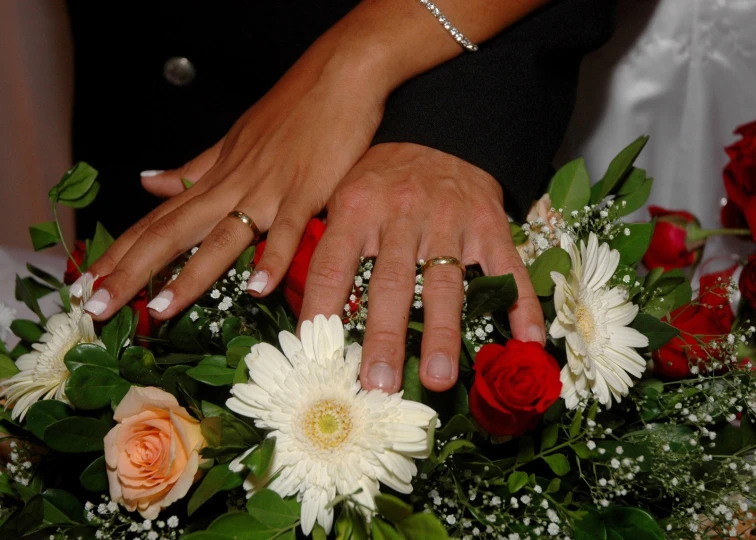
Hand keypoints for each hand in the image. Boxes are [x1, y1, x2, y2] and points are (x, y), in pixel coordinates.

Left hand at [75, 40, 386, 319]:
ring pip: (221, 238)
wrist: (336, 77)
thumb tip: (149, 182)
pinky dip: (273, 259)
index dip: (122, 253)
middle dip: (132, 271)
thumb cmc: (290, 110)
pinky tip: (257, 290)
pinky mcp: (304, 192)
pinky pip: (287, 231)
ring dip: (190, 276)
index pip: (157, 221)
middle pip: (172, 233)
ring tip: (160, 311)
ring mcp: (267, 190)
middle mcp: (231, 186)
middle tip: (98, 306)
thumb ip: (194, 169)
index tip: (91, 283)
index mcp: (215, 178)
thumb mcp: (234, 141)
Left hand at [299, 143, 544, 392]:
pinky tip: (525, 339)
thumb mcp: (342, 192)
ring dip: (443, 332)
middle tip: (379, 384)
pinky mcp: (488, 224)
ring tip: (440, 377)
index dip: (321, 310)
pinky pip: (506, 266)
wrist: (439, 131)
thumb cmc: (382, 175)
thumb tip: (290, 299)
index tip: (316, 354)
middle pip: (391, 283)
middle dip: (385, 337)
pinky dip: (519, 303)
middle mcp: (402, 215)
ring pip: (445, 282)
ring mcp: (450, 220)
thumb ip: (326, 241)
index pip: (332, 266)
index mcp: (357, 208)